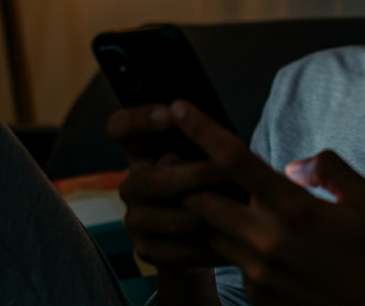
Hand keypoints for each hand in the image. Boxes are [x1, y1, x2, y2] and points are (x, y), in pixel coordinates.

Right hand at [107, 104, 232, 270]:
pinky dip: (212, 245)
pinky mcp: (147, 250)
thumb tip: (225, 139)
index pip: (121, 128)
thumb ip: (207, 145)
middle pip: (153, 180)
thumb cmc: (214, 184)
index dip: (138, 119)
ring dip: (211, 213)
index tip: (168, 114)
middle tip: (232, 172)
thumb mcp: (209, 158)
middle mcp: (131, 185)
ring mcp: (135, 220)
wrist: (207, 236)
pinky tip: (236, 237)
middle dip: (197, 175)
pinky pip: (180, 250)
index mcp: (142, 153)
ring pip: (172, 218)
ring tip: (242, 207)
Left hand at [169, 101, 364, 305]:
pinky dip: (236, 244)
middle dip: (194, 180)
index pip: (235, 161)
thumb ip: (329, 169)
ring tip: (242, 208)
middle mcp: (267, 239)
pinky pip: (229, 259)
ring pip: (211, 231)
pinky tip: (267, 245)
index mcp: (295, 209)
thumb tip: (292, 166)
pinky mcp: (255, 293)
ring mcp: (257, 270)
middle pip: (202, 199)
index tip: (179, 108)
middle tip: (195, 165)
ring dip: (216, 214)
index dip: (202, 131)